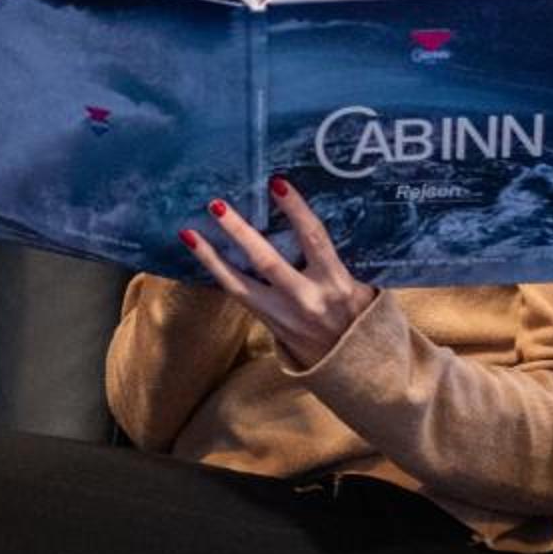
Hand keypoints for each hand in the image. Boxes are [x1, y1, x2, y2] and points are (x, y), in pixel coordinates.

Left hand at [180, 176, 374, 369]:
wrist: (358, 369)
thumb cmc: (362, 318)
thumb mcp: (364, 287)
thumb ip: (338, 261)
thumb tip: (311, 222)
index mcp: (336, 283)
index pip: (314, 239)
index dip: (296, 210)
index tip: (276, 183)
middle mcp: (307, 299)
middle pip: (266, 261)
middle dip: (240, 231)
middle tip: (216, 205)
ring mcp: (284, 316)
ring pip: (239, 284)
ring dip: (211, 257)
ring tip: (188, 233)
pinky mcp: (269, 326)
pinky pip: (239, 296)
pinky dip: (219, 274)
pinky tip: (201, 254)